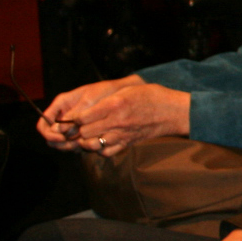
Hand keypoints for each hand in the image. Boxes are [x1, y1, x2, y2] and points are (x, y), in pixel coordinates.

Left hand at [43, 79, 189, 155]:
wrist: (173, 112)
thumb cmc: (152, 96)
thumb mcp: (128, 88)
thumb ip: (107, 98)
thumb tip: (86, 107)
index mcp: (114, 104)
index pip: (81, 116)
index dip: (71, 118)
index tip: (68, 117)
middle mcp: (116, 121)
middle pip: (83, 132)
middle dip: (74, 131)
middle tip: (72, 127)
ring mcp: (122, 134)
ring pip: (91, 144)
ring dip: (84, 140)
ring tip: (84, 134)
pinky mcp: (127, 143)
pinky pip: (105, 152)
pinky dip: (98, 149)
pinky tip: (99, 141)